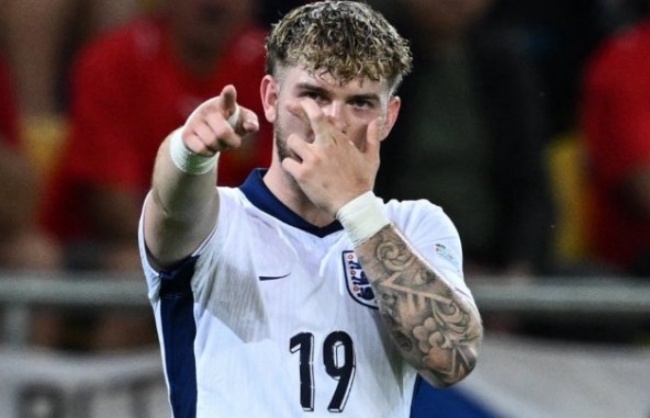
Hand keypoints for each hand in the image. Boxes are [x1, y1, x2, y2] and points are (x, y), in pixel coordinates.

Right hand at [181, 84, 258, 155]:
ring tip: (220, 143)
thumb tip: (250, 127)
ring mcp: (195, 121)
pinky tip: (209, 147)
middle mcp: (208, 110)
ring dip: (220, 148)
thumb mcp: (243, 121)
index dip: (228, 94)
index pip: (227, 98)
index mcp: (224, 104)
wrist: (204, 134)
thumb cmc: (230, 124)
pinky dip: (209, 153)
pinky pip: (201, 149)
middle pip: (223, 132)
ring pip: (212, 143)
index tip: (230, 89)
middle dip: (232, 142)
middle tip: (234, 142)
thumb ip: (252, 122)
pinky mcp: (186, 134)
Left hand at [281, 98, 382, 215]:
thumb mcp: (371, 159)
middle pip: (306, 119)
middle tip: (288, 106)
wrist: (353, 205)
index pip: (320, 115)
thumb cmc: (362, 183)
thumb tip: (376, 122)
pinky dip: (290, 166)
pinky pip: (287, 162)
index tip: (302, 102)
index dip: (308, 105)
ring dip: (295, 147)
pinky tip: (298, 173)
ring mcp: (312, 159)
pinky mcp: (303, 174)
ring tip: (302, 157)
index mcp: (338, 140)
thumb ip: (373, 138)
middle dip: (296, 109)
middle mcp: (324, 146)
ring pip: (292, 140)